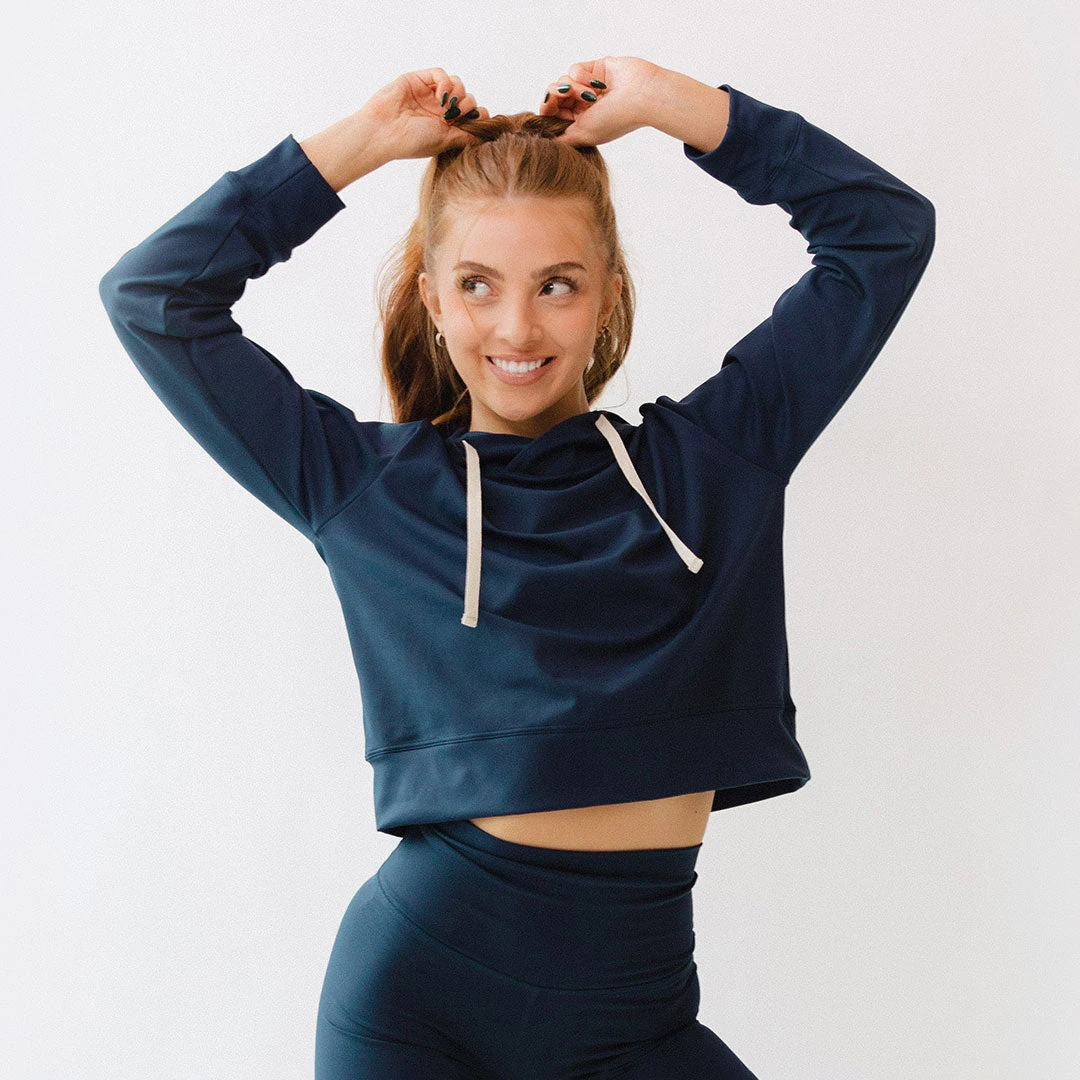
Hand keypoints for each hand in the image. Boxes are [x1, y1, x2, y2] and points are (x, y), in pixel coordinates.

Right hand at [360, 68, 491, 160]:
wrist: (384, 133)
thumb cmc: (411, 142)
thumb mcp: (446, 141)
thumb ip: (467, 135)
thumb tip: (488, 132)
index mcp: (446, 126)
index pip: (471, 114)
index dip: (477, 114)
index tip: (474, 121)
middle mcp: (438, 109)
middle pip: (467, 98)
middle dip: (467, 105)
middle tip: (455, 116)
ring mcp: (428, 94)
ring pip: (457, 83)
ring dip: (458, 93)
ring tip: (447, 107)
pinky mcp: (418, 80)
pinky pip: (440, 74)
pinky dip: (446, 83)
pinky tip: (440, 96)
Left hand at [539, 56, 664, 146]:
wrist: (641, 97)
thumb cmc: (615, 119)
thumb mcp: (582, 135)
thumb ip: (561, 137)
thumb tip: (542, 139)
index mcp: (581, 124)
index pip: (553, 115)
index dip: (547, 109)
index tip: (549, 107)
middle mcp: (584, 107)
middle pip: (554, 97)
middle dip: (557, 95)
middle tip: (565, 95)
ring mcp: (589, 88)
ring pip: (562, 81)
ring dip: (574, 87)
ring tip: (591, 96)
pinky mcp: (594, 69)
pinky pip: (574, 69)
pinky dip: (581, 76)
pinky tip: (596, 84)